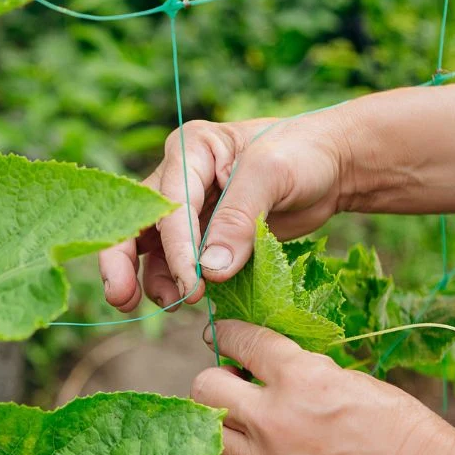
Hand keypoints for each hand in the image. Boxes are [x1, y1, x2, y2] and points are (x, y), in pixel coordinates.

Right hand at [98, 114, 350, 312]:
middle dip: (121, 261)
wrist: (332, 168)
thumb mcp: (272, 175)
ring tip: (176, 304)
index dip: (174, 248)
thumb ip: (239, 219)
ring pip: (150, 249)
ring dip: (154, 279)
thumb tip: (210, 270)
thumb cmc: (304, 154)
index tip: (192, 285)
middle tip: (122, 298)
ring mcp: (187, 210)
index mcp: (191, 150)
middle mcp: (178, 179)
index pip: (168, 204)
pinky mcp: (201, 237)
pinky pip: (176, 264)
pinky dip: (177, 284)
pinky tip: (190, 301)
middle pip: (135, 222)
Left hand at [191, 320, 454, 454]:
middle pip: (205, 387)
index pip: (242, 342)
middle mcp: (274, 421)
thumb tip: (264, 369)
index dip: (229, 335)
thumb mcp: (351, 380)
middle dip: (216, 380)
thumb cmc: (401, 432)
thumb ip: (301, 374)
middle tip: (235, 387)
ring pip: (205, 435)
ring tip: (237, 426)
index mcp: (301, 378)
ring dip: (216, 424)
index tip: (224, 336)